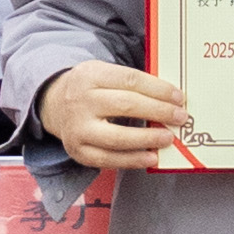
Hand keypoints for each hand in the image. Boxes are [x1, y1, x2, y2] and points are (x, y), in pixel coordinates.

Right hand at [36, 64, 188, 169]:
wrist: (53, 104)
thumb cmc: (88, 88)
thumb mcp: (103, 73)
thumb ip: (131, 83)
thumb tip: (169, 98)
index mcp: (90, 75)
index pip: (130, 80)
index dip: (158, 89)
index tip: (178, 98)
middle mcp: (81, 101)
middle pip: (126, 106)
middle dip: (158, 112)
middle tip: (180, 117)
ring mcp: (77, 129)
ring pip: (117, 137)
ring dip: (148, 139)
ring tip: (168, 138)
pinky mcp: (77, 151)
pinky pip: (108, 160)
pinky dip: (133, 160)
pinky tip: (150, 157)